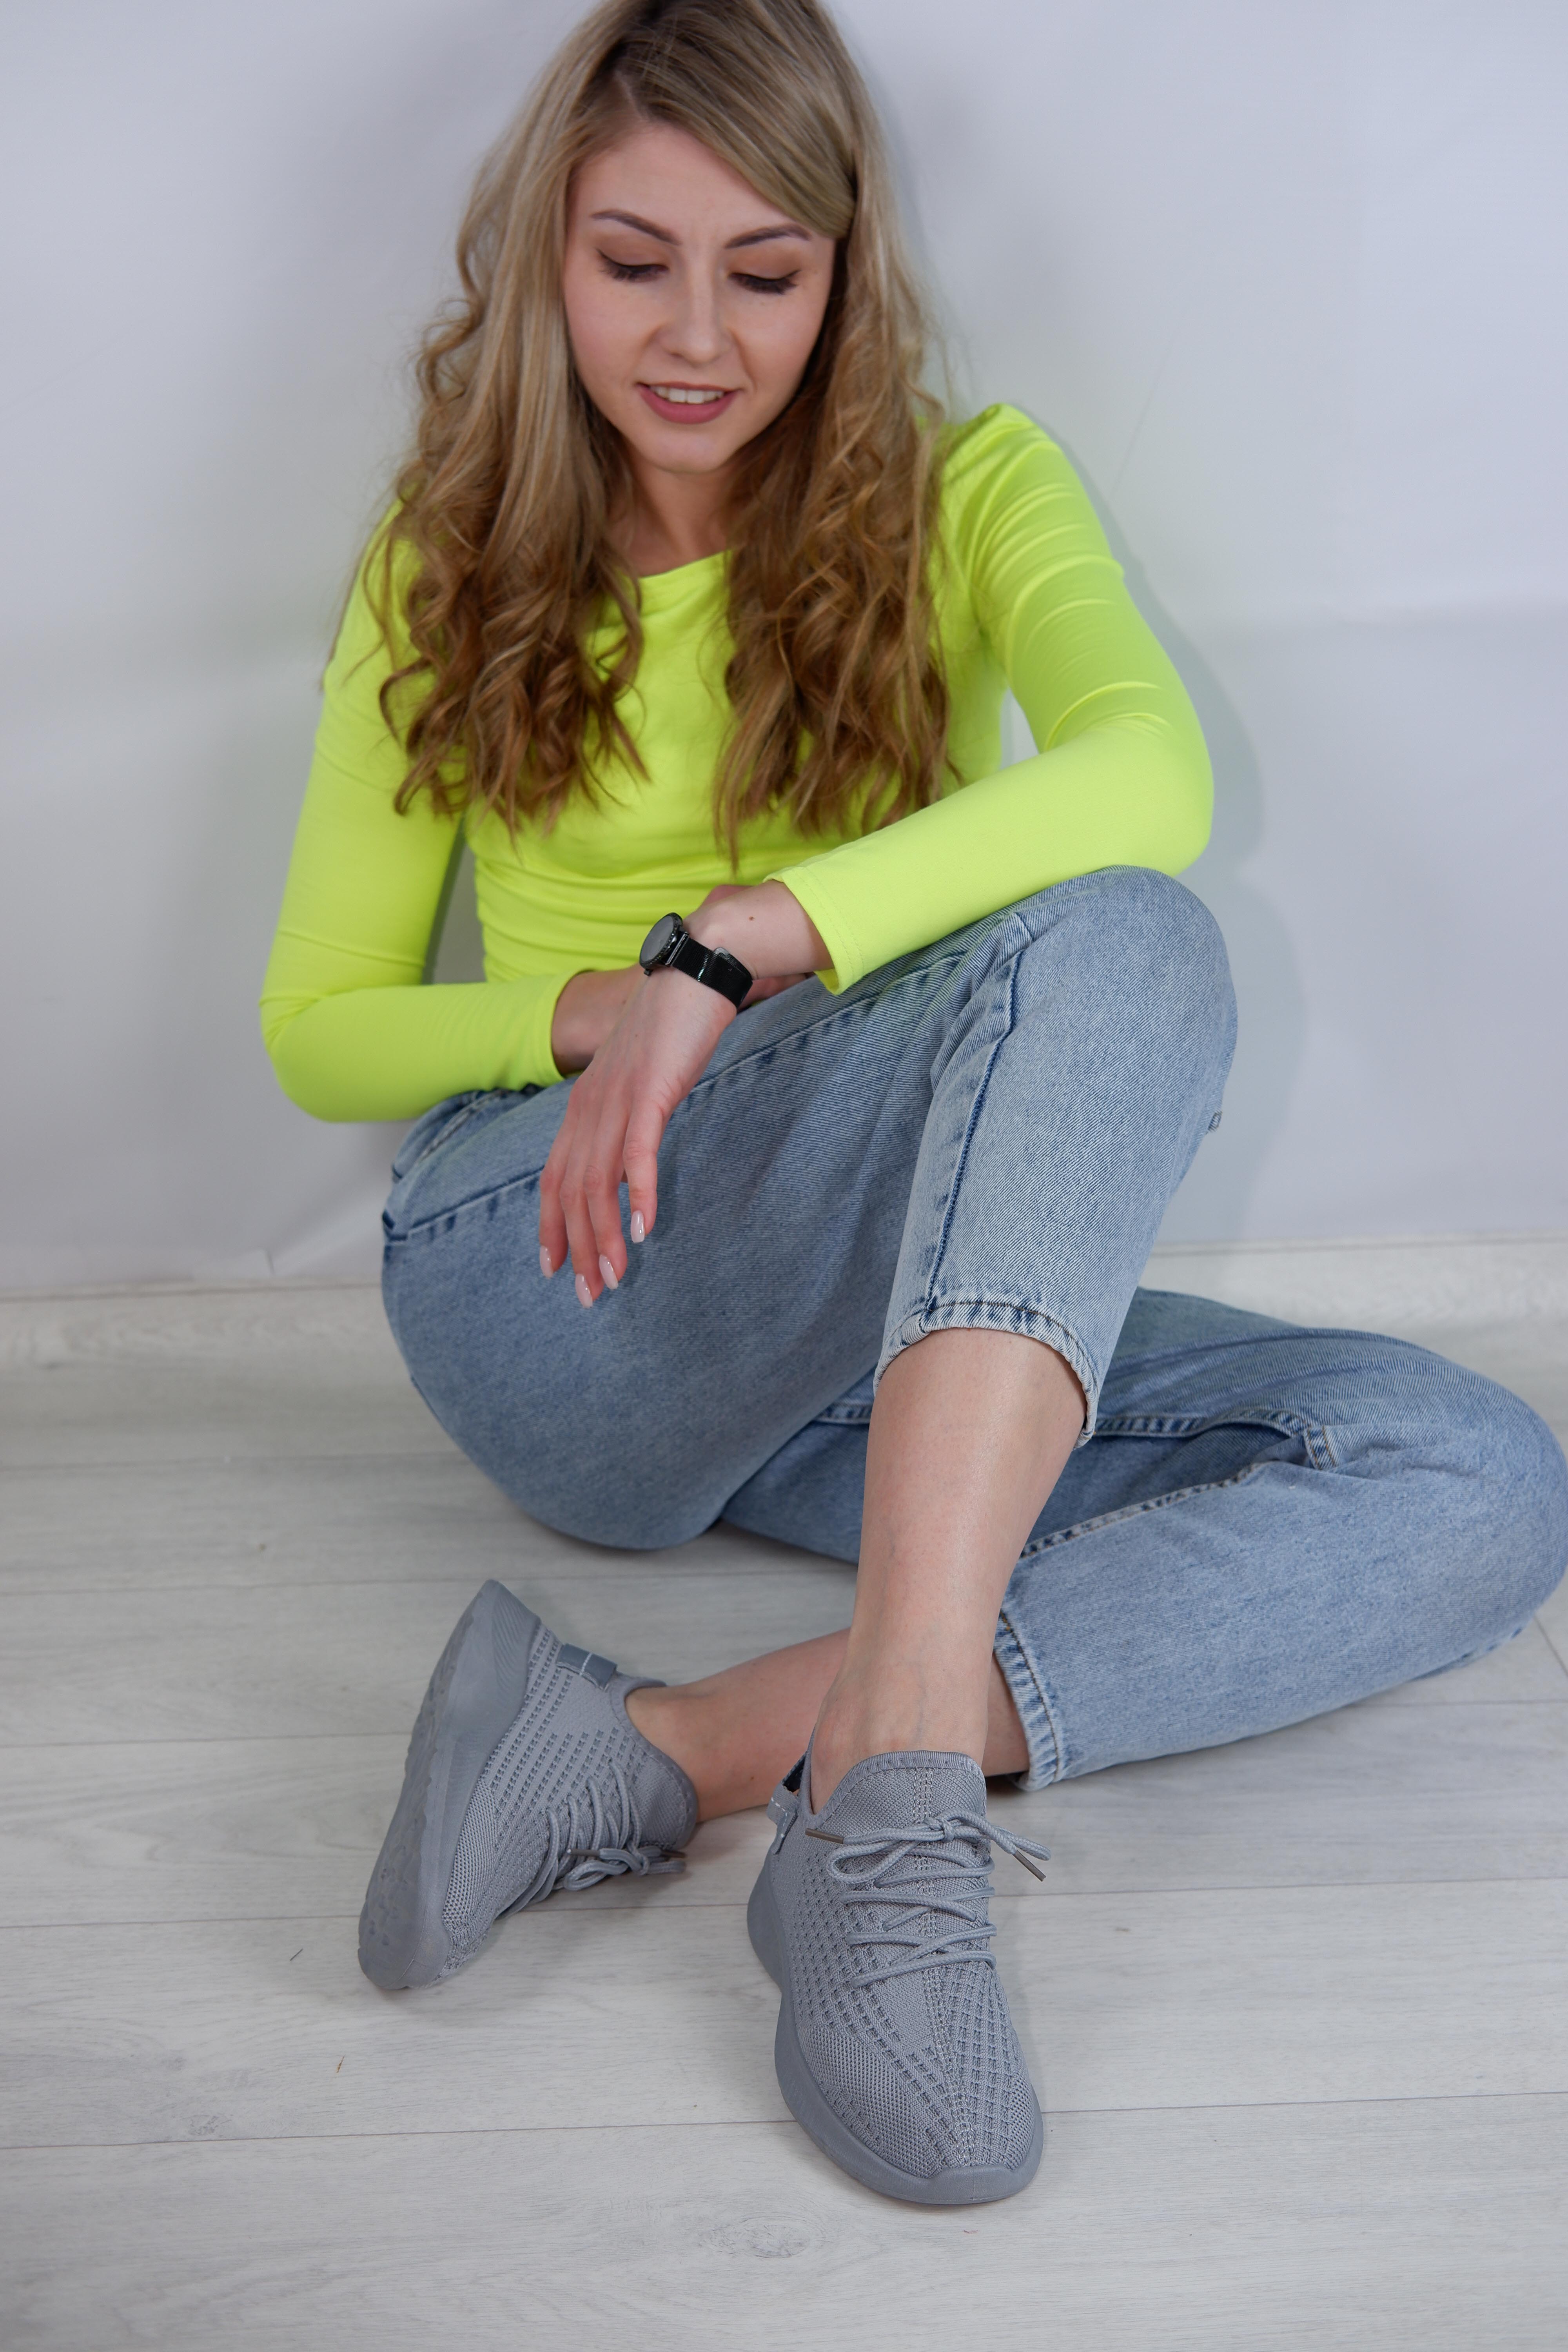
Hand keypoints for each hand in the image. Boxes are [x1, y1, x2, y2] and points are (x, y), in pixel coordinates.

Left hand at [538, 881, 828, 1304]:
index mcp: (582, 1105)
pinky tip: (646, 1229)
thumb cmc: (670, 1026)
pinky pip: (638, 1154)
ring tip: (615, 1277)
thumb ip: (625, 1115)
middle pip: (570, 1191)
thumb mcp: (637, 1077)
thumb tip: (626, 1157)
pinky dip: (638, 1194)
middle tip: (589, 1294)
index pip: (553, 1177)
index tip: (554, 1268)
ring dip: (605, 1236)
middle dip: (575, 1248)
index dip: (549, 1226)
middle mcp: (589, 1106)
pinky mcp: (650, 1092)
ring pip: (598, 1182)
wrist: (696, 970)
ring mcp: (617, 1099)